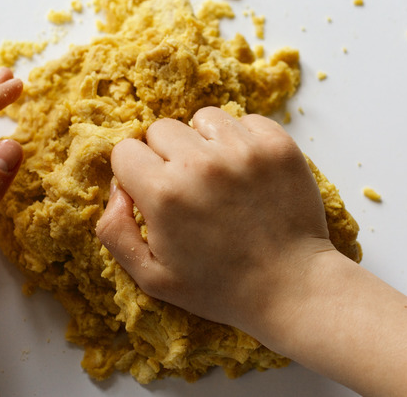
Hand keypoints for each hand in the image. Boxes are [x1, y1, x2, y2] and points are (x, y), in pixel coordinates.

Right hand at [96, 106, 335, 335]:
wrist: (291, 287)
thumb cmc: (220, 288)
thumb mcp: (152, 276)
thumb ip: (115, 232)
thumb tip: (117, 190)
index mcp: (164, 194)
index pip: (125, 151)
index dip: (134, 174)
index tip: (153, 195)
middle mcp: (201, 164)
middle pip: (161, 129)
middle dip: (166, 156)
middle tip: (188, 189)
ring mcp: (244, 151)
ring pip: (202, 119)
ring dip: (203, 142)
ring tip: (218, 176)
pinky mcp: (278, 146)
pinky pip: (245, 120)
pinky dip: (241, 140)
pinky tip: (246, 172)